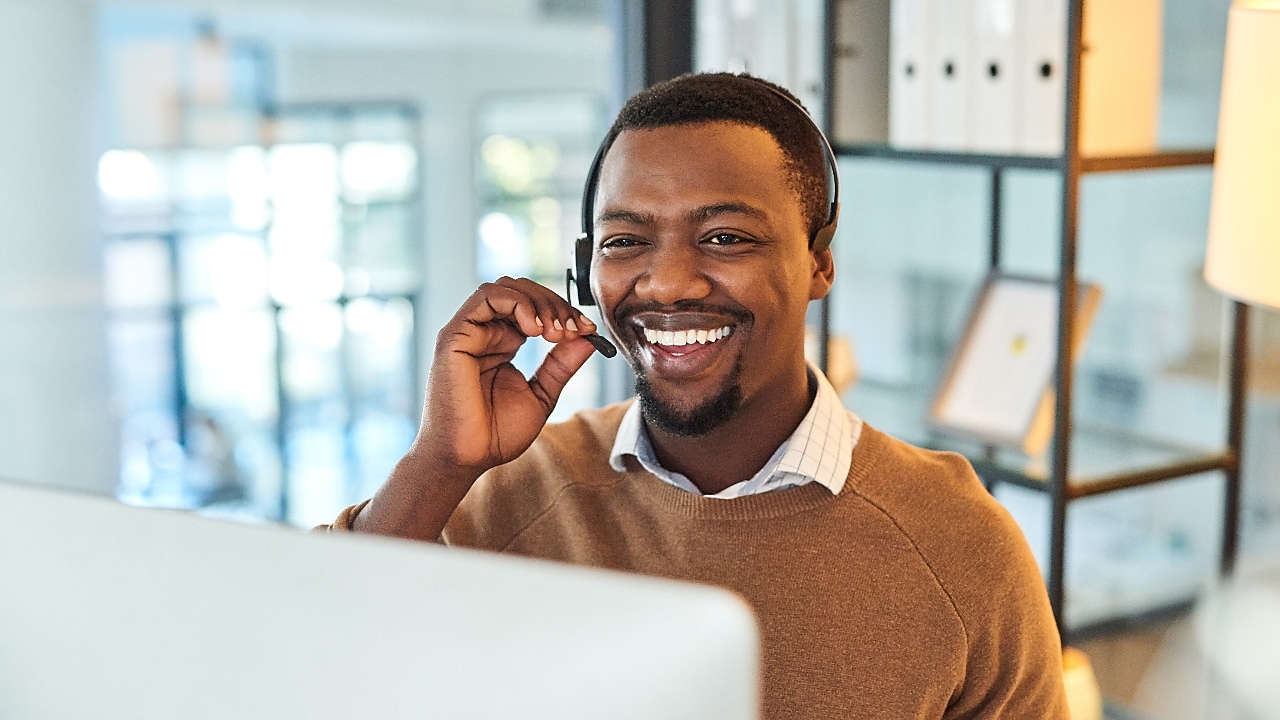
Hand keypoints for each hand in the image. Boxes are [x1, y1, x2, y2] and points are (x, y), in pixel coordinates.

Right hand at [415, 276, 598, 476]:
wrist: (467, 458)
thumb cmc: (495, 435)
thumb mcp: (542, 394)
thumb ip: (562, 364)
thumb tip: (588, 337)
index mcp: (502, 344)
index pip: (533, 308)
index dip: (563, 312)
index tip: (586, 330)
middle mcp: (484, 333)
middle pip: (521, 291)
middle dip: (555, 304)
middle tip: (574, 328)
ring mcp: (468, 332)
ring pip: (504, 288)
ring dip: (538, 301)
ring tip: (554, 330)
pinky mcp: (455, 336)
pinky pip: (485, 298)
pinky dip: (516, 303)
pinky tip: (534, 328)